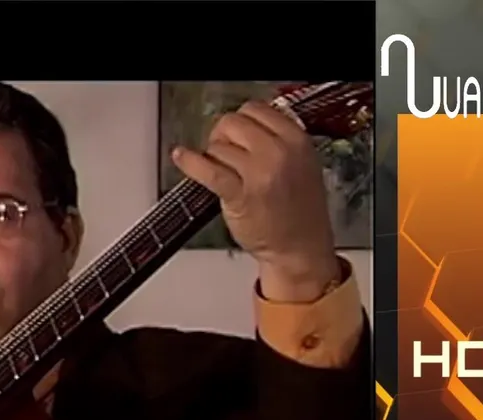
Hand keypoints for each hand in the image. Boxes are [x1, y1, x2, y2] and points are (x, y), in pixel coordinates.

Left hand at [171, 99, 340, 300]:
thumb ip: (276, 139)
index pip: (255, 110)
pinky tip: (181, 157)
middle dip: (221, 135)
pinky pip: (207, 170)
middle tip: (222, 151)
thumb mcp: (301, 163)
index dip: (239, 121)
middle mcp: (280, 152)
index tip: (233, 133)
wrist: (299, 246)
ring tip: (222, 173)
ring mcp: (260, 173)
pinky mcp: (239, 195)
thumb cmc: (298, 209)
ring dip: (213, 157)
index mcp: (297, 140)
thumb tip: (242, 124)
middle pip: (233, 123)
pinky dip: (189, 162)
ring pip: (219, 146)